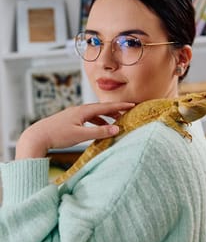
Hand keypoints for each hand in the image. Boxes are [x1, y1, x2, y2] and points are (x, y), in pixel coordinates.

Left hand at [15, 102, 134, 158]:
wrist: (37, 136)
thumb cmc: (57, 135)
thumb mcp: (81, 135)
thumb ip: (99, 133)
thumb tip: (116, 129)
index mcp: (82, 111)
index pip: (105, 107)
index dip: (119, 106)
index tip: (131, 105)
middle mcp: (78, 110)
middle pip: (100, 108)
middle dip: (114, 111)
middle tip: (126, 114)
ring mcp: (73, 114)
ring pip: (93, 114)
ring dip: (104, 117)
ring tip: (113, 123)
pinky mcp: (69, 120)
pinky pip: (86, 118)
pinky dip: (95, 122)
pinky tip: (96, 128)